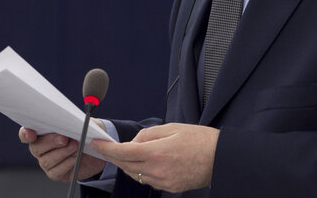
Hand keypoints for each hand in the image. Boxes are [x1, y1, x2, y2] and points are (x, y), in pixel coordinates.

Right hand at [19, 125, 105, 181]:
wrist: (98, 148)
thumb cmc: (86, 131)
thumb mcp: (83, 120)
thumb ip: (74, 118)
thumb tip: (70, 118)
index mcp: (43, 131)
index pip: (25, 133)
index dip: (26, 133)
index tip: (32, 133)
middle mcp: (41, 147)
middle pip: (36, 147)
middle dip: (50, 142)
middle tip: (64, 138)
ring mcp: (47, 161)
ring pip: (46, 160)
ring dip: (62, 152)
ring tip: (76, 146)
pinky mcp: (55, 173)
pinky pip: (56, 171)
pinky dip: (68, 163)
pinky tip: (76, 157)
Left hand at [92, 123, 218, 192]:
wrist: (219, 157)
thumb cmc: (199, 139)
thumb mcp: (172, 128)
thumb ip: (149, 134)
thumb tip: (134, 143)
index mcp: (158, 152)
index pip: (125, 152)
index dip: (108, 149)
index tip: (98, 144)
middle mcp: (158, 170)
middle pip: (127, 166)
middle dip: (114, 157)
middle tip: (106, 148)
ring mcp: (164, 182)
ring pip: (136, 175)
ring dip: (127, 164)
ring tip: (124, 153)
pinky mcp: (169, 188)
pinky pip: (148, 180)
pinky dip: (142, 171)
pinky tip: (144, 162)